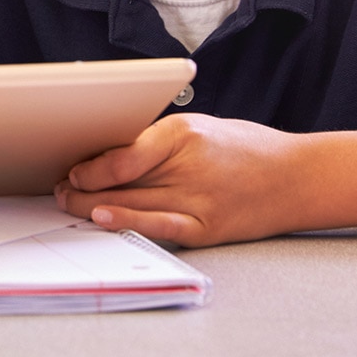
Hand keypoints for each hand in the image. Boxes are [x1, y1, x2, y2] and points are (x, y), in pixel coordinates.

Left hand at [54, 114, 308, 247]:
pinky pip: (159, 227)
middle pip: (120, 182)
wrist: (296, 178)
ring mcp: (198, 200)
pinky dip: (127, 223)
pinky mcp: (206, 227)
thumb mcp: (200, 128)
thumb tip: (106, 155)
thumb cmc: (244, 149)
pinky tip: (102, 220)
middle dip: (81, 188)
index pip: (123, 154)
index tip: (72, 170)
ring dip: (93, 207)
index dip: (90, 167)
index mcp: (183, 133)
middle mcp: (188, 166)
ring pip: (131, 204)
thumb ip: (156, 142)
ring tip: (70, 205)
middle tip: (59, 190)